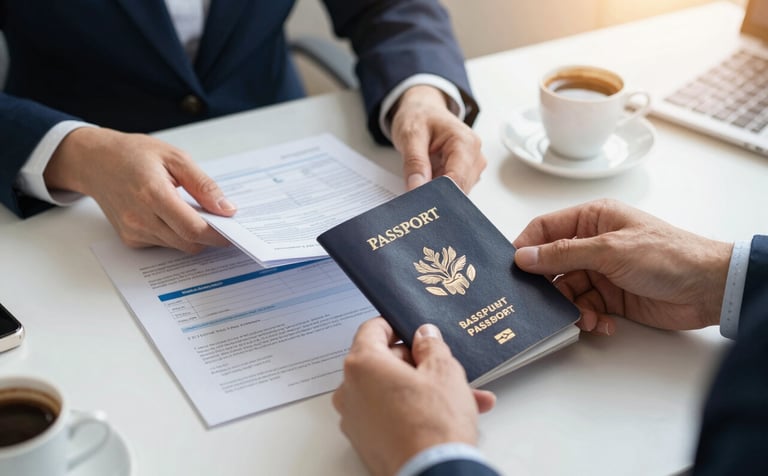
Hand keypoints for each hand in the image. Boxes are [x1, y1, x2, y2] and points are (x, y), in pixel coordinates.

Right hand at [44, 127, 235, 252]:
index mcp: (153, 194)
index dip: (219, 234)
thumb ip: (203, 185)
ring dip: (192, 234)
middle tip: (219, 219)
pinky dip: (175, 234)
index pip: (193, 229)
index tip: (234, 229)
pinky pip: (164, 244)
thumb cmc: (133, 154)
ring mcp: (133, 231)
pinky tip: (171, 214)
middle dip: (210, 236)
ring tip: (191, 209)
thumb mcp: (175, 157)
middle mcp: (140, 218)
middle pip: (188, 243)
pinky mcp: (130, 239)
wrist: (94, 161)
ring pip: (178, 246)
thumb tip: (227, 208)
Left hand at [333, 318, 494, 475]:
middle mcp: (350, 390)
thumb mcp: (444, 371)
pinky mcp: (364, 440)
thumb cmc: (434, 426)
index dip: (396, 325)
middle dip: (418, 363)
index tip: (412, 329)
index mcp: (363, 365)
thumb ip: (432, 345)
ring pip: (390, 390)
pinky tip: (444, 415)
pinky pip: (388, 413)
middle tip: (445, 366)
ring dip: (422, 389)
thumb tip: (425, 336)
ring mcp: (354, 418)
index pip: (372, 329)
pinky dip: (412, 410)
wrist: (433, 474)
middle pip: (382, 361)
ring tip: (462, 396)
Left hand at [390, 85, 485, 192]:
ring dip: (438, 194)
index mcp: (465, 142)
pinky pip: (454, 190)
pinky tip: (427, 183)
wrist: (423, 108)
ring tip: (419, 184)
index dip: (438, 194)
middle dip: (437, 195)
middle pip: (460, 189)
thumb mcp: (410, 135)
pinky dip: (439, 191)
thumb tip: (416, 189)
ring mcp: (472, 166)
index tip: (420, 201)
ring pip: (458, 193)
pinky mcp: (466, 173)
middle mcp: (475, 155)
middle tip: (414, 196)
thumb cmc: (419, 117)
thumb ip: (414, 162)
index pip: (457, 180)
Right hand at [513, 199, 732, 334]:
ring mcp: (601, 271)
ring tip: (584, 317)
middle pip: (551, 265)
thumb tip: (523, 257)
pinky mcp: (611, 297)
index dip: (525, 248)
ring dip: (570, 307)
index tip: (511, 271)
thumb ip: (562, 255)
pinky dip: (588, 318)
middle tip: (540, 304)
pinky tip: (601, 323)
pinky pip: (584, 308)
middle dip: (546, 286)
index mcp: (592, 219)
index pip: (544, 229)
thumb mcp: (609, 250)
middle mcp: (592, 244)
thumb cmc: (666, 256)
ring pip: (565, 291)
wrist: (708, 288)